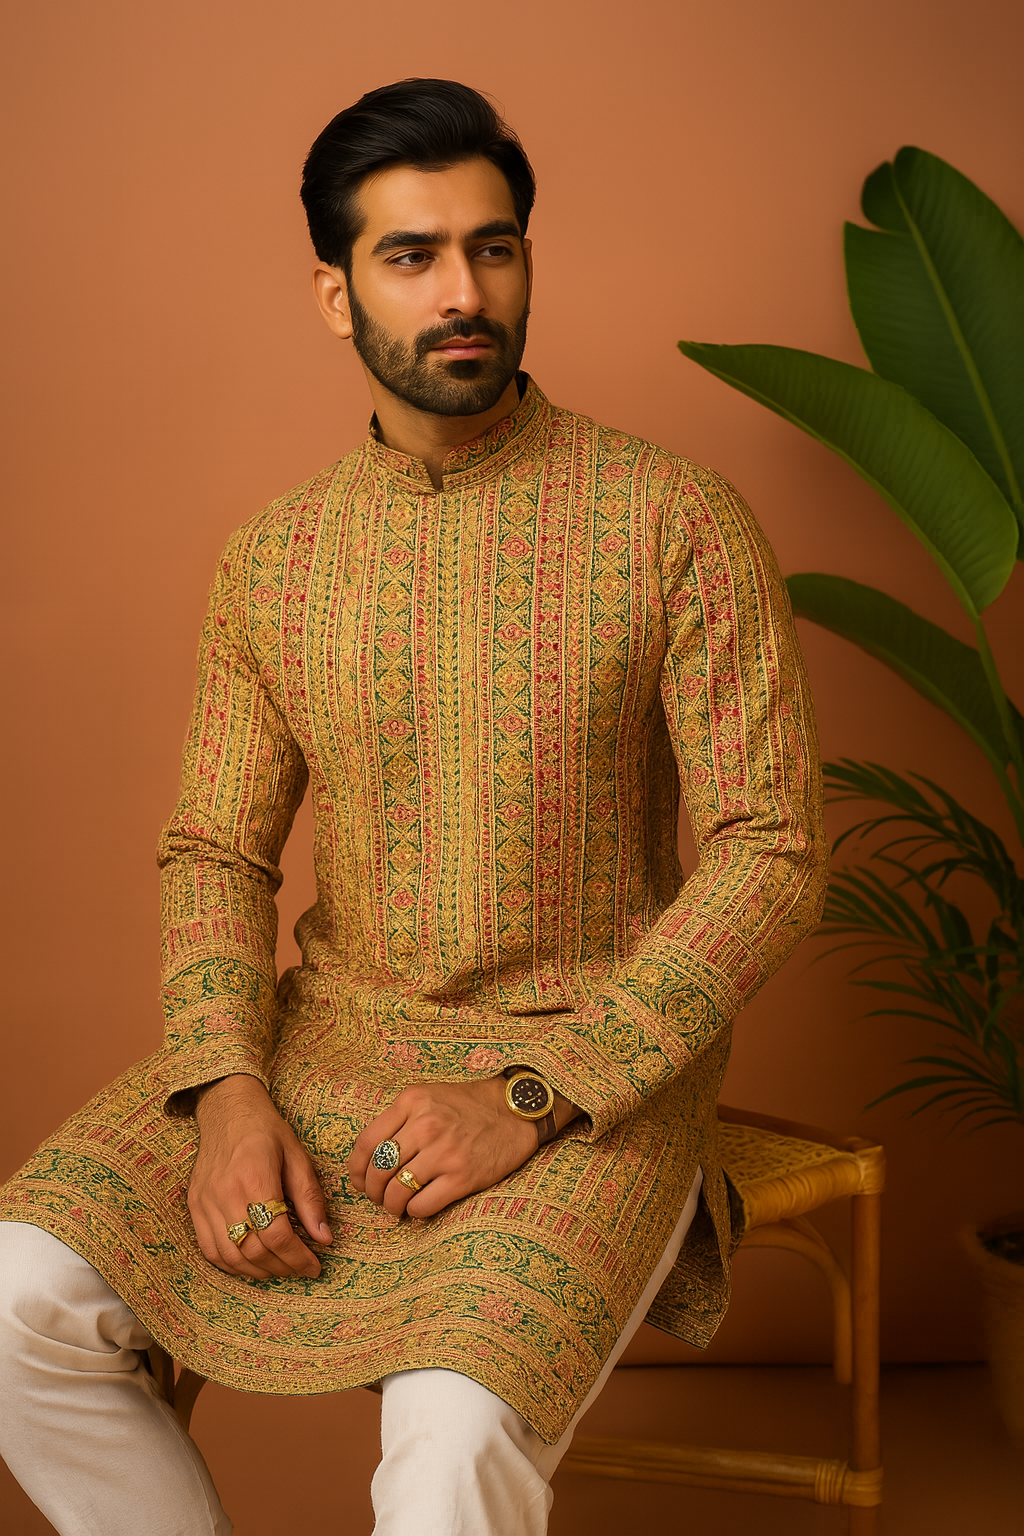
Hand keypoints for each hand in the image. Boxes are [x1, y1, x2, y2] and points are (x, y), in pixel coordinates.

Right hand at [189, 1075, 331, 1280]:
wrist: (227, 1109)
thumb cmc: (266, 1130)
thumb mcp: (297, 1156)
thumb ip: (310, 1199)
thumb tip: (324, 1238)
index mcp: (255, 1177)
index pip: (276, 1234)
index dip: (298, 1257)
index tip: (314, 1265)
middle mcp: (225, 1193)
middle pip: (253, 1250)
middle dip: (282, 1267)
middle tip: (301, 1267)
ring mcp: (204, 1202)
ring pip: (230, 1256)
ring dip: (257, 1270)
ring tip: (280, 1267)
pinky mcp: (194, 1206)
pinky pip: (209, 1249)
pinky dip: (232, 1264)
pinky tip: (251, 1262)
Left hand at [349, 1076, 560, 1219]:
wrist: (515, 1112)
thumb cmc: (468, 1106)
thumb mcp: (428, 1097)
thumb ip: (399, 1120)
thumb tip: (369, 1159)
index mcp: (411, 1102)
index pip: (365, 1143)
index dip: (356, 1169)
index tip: (359, 1181)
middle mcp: (425, 1125)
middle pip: (378, 1171)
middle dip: (373, 1192)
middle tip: (379, 1197)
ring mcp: (444, 1152)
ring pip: (396, 1193)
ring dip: (391, 1206)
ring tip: (397, 1206)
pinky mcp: (462, 1177)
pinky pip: (421, 1206)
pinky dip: (414, 1212)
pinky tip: (420, 1206)